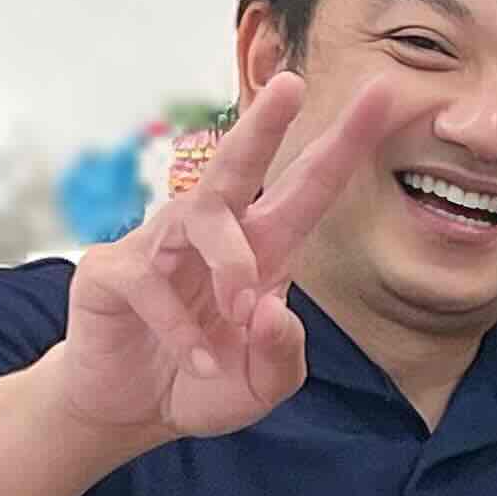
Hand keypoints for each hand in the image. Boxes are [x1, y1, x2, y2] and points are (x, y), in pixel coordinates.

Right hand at [54, 72, 402, 437]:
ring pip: (200, 216)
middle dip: (265, 123)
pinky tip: (198, 360)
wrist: (130, 411)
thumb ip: (282, 354)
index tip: (384, 94)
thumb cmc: (204, 382)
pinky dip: (181, 328)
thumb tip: (271, 307)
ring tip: (241, 312)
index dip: (344, 143)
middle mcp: (214, 236)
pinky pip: (149, 280)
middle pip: (239, 165)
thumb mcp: (264, 384)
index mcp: (264, 250)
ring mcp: (158, 246)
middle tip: (292, 84)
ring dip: (230, 263)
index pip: (309, 187)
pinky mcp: (112, 271)